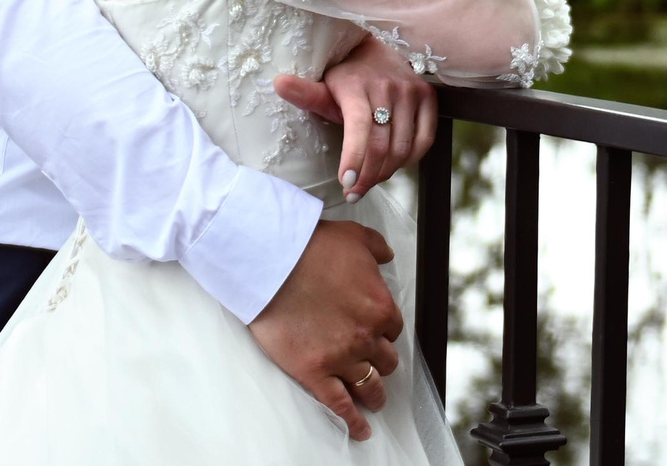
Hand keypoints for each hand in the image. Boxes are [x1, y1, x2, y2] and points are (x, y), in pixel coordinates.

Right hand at [247, 220, 402, 439]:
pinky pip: (341, 405)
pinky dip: (353, 421)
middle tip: (376, 364)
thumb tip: (388, 256)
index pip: (394, 328)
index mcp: (379, 306)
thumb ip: (378, 248)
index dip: (384, 331)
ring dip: (375, 394)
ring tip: (375, 401)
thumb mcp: (356, 237)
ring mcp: (341, 358)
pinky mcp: (314, 373)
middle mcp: (366, 336)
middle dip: (382, 361)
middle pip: (386, 360)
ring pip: (369, 385)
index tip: (377, 333)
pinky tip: (360, 430)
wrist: (272, 263)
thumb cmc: (310, 248)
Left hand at [274, 33, 435, 203]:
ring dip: (386, 172)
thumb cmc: (345, 76)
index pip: (359, 126)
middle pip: (382, 145)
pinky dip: (410, 160)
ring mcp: (410, 90)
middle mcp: (387, 86)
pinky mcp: (428, 96)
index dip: (354, 157)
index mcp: (356, 85)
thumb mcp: (324, 85)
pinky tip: (394, 166)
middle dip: (367, 176)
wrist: (376, 50)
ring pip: (403, 147)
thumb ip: (305, 93)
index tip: (346, 182)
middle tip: (353, 192)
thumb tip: (278, 83)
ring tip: (369, 180)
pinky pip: (425, 140)